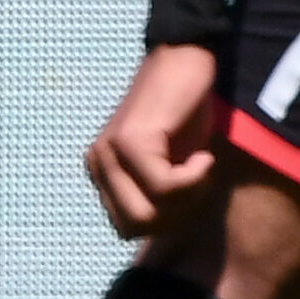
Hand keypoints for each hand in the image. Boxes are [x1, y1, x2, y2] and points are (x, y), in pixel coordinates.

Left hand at [85, 43, 228, 237]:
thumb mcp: (172, 165)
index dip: (167, 219)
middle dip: (176, 215)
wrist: (191, 62)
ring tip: (197, 165)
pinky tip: (201, 154)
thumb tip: (163, 236)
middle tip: (196, 179)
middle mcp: (98, 163)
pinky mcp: (130, 140)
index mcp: (103, 173)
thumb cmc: (188, 115)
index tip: (187, 188)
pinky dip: (195, 178)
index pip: (127, 229)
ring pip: (149, 214)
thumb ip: (157, 197)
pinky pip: (165, 188)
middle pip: (135, 227)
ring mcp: (109, 151)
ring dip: (187, 198)